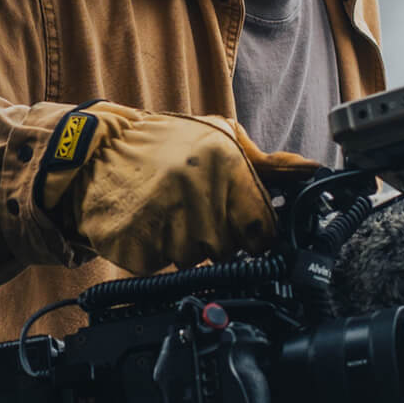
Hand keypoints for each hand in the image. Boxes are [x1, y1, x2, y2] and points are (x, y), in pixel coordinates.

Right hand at [35, 102, 317, 274]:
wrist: (93, 154)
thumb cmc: (161, 144)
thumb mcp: (218, 137)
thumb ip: (267, 162)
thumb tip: (310, 171)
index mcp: (225, 165)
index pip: (261, 230)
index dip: (251, 233)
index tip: (238, 226)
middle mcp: (198, 193)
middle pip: (228, 249)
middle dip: (214, 236)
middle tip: (189, 209)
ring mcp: (166, 222)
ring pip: (194, 259)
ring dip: (182, 245)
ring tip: (163, 212)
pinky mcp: (138, 247)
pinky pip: (161, 265)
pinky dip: (154, 251)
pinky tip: (145, 222)